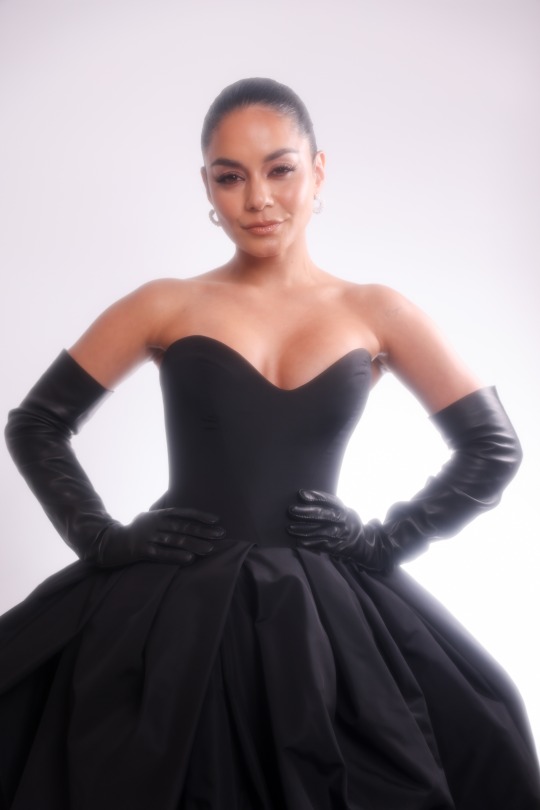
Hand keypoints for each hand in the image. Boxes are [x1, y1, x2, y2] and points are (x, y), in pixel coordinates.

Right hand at [95, 507, 225, 566]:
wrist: (110, 542)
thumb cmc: (135, 530)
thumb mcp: (149, 517)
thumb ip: (165, 514)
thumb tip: (183, 512)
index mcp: (159, 515)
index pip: (184, 513)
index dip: (201, 516)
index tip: (216, 520)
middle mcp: (156, 523)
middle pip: (184, 527)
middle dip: (204, 531)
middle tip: (221, 535)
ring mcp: (149, 537)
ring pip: (176, 541)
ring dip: (195, 545)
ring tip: (210, 549)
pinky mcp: (142, 551)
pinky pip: (162, 554)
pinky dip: (177, 556)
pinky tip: (190, 559)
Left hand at [288, 489, 362, 554]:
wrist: (363, 543)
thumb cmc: (346, 522)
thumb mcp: (344, 512)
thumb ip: (330, 508)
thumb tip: (305, 500)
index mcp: (345, 510)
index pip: (330, 501)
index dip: (316, 497)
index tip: (301, 494)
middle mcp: (344, 521)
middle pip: (324, 515)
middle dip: (306, 512)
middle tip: (291, 510)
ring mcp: (342, 535)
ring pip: (322, 531)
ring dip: (304, 530)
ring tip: (290, 528)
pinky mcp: (338, 547)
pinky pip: (323, 545)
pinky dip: (311, 543)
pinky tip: (299, 541)